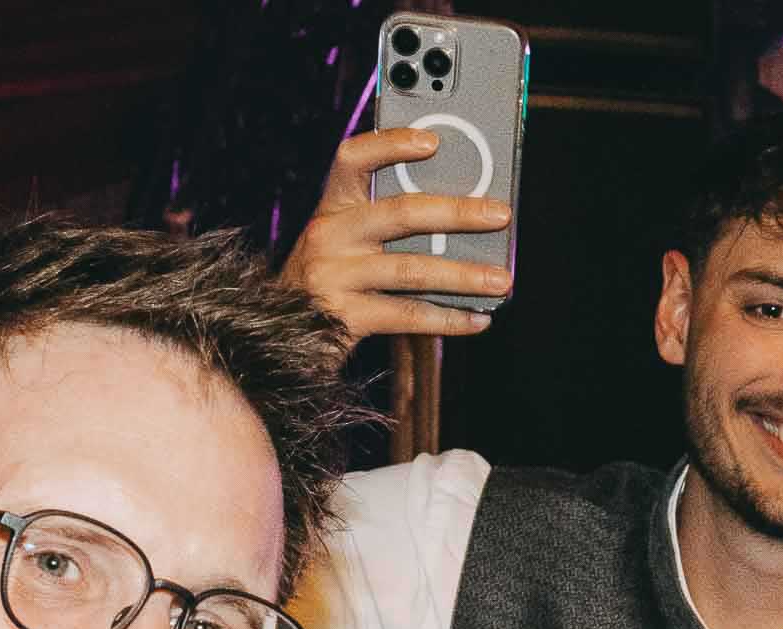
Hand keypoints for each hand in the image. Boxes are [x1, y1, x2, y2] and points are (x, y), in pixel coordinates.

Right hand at [283, 128, 513, 338]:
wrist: (282, 334)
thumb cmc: (333, 279)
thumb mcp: (349, 241)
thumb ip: (390, 222)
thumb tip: (464, 214)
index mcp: (333, 208)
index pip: (352, 159)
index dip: (391, 145)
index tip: (434, 141)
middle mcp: (329, 236)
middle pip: (399, 213)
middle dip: (457, 212)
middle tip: (499, 215)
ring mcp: (333, 276)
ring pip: (411, 270)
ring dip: (463, 275)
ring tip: (501, 280)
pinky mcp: (342, 317)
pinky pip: (406, 315)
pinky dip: (448, 318)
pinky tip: (478, 318)